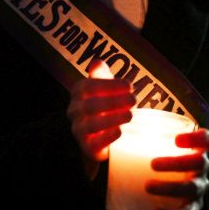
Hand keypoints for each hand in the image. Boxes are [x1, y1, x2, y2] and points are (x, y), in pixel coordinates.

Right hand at [67, 60, 134, 177]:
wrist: (101, 138)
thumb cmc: (105, 108)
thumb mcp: (104, 89)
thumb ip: (101, 75)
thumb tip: (97, 62)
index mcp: (77, 94)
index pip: (87, 87)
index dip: (108, 85)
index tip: (129, 86)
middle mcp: (74, 112)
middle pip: (89, 105)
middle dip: (113, 101)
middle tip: (133, 100)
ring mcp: (79, 130)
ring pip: (91, 124)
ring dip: (112, 118)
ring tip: (130, 115)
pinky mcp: (87, 148)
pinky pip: (94, 143)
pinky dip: (107, 137)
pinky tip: (120, 132)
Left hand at [147, 128, 208, 209]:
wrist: (173, 194)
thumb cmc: (158, 163)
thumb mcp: (153, 148)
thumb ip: (139, 138)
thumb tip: (109, 130)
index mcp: (193, 151)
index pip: (208, 140)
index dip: (199, 138)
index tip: (177, 139)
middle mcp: (200, 170)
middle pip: (200, 163)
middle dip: (178, 162)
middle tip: (153, 164)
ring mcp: (197, 191)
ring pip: (192, 188)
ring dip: (171, 187)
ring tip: (148, 186)